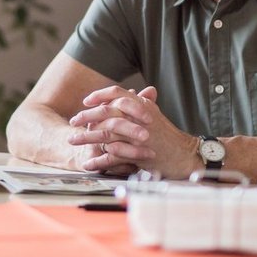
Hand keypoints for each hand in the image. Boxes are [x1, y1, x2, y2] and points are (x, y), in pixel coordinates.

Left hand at [67, 85, 199, 177]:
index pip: (117, 93)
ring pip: (105, 134)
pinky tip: (88, 163)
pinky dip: (98, 161)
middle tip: (73, 122)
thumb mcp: (154, 114)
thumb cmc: (168, 135)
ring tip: (72, 140)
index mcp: (142, 106)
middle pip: (106, 113)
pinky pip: (112, 157)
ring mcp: (137, 137)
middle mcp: (139, 118)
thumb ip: (140, 103)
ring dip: (86, 138)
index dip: (100, 95)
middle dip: (86, 117)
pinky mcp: (137, 155)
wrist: (184, 155)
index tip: (86, 101)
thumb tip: (127, 94)